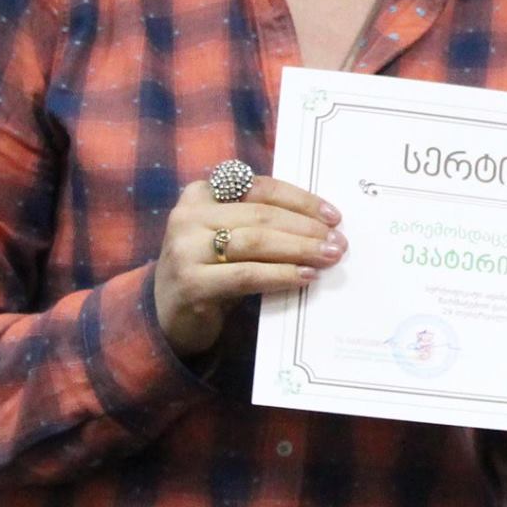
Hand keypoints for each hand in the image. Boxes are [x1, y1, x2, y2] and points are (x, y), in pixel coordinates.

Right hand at [153, 174, 344, 356]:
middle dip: (305, 227)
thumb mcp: (227, 238)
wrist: (167, 318)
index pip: (259, 187)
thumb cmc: (210, 272)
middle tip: (338, 241)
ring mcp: (185, 249)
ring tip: (328, 257)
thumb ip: (259, 223)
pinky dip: (281, 275)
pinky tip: (305, 277)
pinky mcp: (191, 283)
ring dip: (299, 249)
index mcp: (201, 194)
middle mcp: (188, 215)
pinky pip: (247, 275)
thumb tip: (320, 225)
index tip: (333, 215)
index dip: (300, 200)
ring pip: (256, 242)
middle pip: (261, 215)